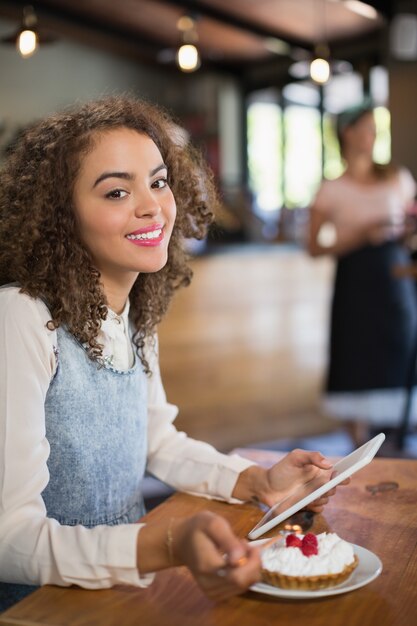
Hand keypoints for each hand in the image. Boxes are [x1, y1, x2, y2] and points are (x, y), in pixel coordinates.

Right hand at [173, 512, 260, 600]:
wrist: (182, 541)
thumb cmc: (198, 528)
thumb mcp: (213, 524)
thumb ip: (228, 541)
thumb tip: (240, 559)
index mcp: (207, 566)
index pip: (238, 576)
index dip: (251, 562)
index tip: (249, 544)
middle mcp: (209, 584)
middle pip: (243, 583)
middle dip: (252, 563)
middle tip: (244, 544)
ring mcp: (211, 592)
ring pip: (244, 587)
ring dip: (248, 568)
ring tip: (237, 550)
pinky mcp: (215, 594)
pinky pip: (239, 588)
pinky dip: (243, 574)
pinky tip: (235, 561)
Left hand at [232, 449, 348, 510]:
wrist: (266, 486)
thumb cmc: (282, 469)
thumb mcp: (295, 457)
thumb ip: (312, 456)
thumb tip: (329, 464)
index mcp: (319, 471)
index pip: (336, 474)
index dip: (344, 476)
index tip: (344, 478)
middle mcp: (318, 484)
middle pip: (333, 488)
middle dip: (330, 488)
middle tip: (323, 487)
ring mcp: (313, 496)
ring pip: (326, 500)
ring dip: (321, 498)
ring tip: (312, 496)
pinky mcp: (307, 507)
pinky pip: (318, 509)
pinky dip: (316, 507)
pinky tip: (308, 503)